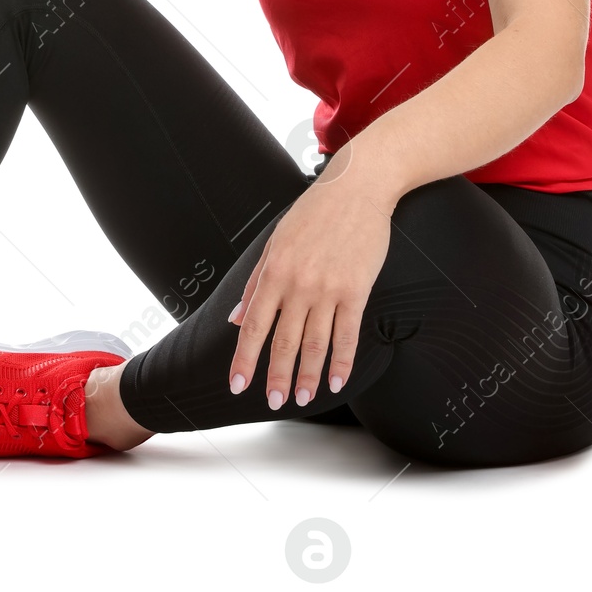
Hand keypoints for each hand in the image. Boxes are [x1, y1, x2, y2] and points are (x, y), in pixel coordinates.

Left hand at [225, 169, 395, 408]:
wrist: (357, 189)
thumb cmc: (313, 213)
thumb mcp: (274, 242)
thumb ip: (255, 283)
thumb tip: (235, 318)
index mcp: (274, 271)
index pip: (253, 325)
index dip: (244, 358)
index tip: (237, 384)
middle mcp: (298, 284)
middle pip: (284, 341)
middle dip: (276, 377)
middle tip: (272, 403)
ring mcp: (329, 289)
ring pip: (315, 343)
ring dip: (307, 376)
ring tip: (301, 399)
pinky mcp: (357, 290)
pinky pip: (348, 334)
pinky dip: (342, 361)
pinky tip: (336, 381)